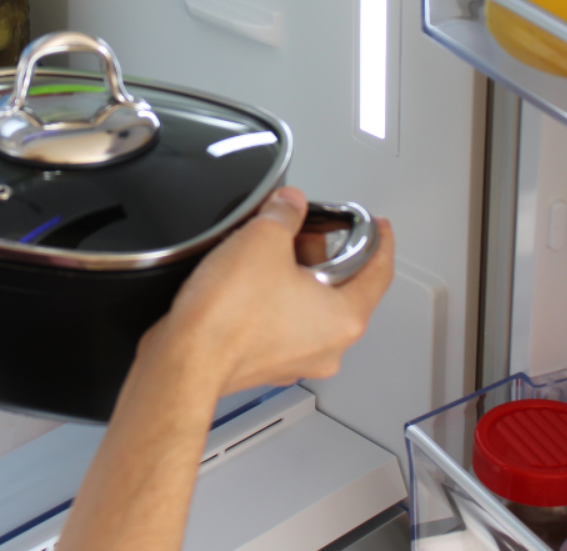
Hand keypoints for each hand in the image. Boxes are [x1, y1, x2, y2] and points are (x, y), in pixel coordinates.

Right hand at [151, 186, 393, 396]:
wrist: (185, 361)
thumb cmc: (226, 318)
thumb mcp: (263, 239)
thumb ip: (285, 213)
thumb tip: (288, 204)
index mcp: (344, 318)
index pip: (379, 273)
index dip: (381, 241)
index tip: (379, 228)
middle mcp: (327, 345)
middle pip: (340, 287)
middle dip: (320, 253)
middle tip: (299, 230)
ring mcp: (296, 358)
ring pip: (307, 306)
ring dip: (292, 277)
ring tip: (262, 254)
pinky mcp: (265, 363)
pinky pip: (280, 323)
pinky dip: (270, 301)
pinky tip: (245, 282)